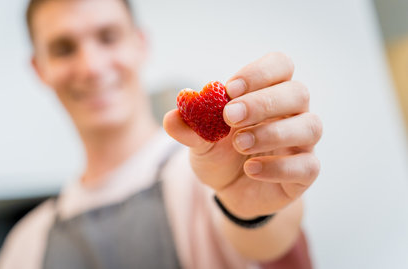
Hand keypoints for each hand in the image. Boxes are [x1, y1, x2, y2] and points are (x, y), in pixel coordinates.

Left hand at [163, 52, 321, 217]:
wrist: (229, 190)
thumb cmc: (220, 154)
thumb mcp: (200, 141)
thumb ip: (189, 128)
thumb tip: (172, 117)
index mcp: (268, 92)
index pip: (280, 65)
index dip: (259, 73)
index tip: (229, 90)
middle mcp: (292, 113)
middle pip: (298, 92)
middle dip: (263, 102)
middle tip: (230, 116)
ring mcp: (302, 143)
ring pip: (310, 126)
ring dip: (272, 133)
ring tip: (238, 143)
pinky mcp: (304, 172)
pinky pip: (307, 166)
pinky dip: (278, 167)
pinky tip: (251, 170)